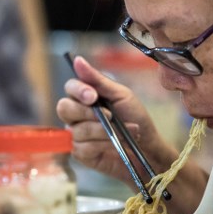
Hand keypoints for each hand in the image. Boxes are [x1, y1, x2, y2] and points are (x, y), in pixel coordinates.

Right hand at [56, 56, 175, 184]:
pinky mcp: (81, 153)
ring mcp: (76, 134)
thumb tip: (78, 60)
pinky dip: (104, 145)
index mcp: (85, 97)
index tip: (93, 96)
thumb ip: (98, 80)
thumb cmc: (135, 117)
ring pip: (78, 130)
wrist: (147, 146)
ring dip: (104, 131)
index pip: (70, 88)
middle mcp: (76, 115)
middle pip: (64, 108)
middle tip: (109, 116)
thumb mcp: (121, 95)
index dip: (78, 91)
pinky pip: (84, 148)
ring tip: (124, 131)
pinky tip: (117, 145)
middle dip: (86, 113)